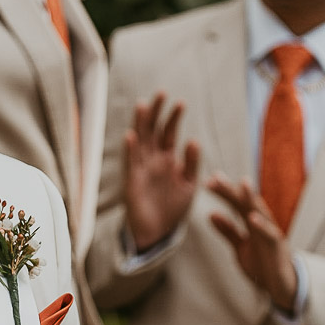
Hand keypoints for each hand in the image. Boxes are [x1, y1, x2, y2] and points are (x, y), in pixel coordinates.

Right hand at [123, 92, 201, 251]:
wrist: (158, 232)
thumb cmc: (173, 208)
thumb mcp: (190, 185)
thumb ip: (192, 164)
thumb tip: (194, 140)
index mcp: (168, 159)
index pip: (169, 133)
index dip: (173, 118)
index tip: (181, 102)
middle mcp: (153, 160)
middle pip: (153, 130)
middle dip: (157, 112)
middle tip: (161, 93)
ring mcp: (142, 168)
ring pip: (141, 141)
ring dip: (141, 124)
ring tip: (143, 105)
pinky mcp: (133, 181)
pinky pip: (131, 162)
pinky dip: (131, 149)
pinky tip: (131, 136)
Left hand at [206, 176, 299, 311]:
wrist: (281, 287)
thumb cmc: (263, 265)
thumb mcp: (240, 247)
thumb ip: (228, 231)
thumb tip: (211, 214)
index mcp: (253, 223)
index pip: (236, 204)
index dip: (223, 193)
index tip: (208, 182)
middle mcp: (263, 224)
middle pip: (246, 203)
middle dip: (232, 190)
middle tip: (216, 177)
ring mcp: (271, 234)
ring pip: (261, 213)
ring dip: (251, 199)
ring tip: (242, 184)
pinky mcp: (278, 248)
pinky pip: (270, 235)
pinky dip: (262, 226)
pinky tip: (252, 217)